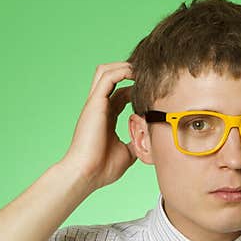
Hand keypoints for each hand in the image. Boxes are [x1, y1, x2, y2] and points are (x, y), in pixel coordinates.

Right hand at [60, 62, 136, 191]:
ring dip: (125, 66)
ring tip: (143, 68)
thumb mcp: (127, 154)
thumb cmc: (102, 168)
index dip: (136, 89)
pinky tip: (136, 73)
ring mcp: (96, 104)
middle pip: (111, 77)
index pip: (121, 95)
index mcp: (106, 118)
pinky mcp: (95, 103)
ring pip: (106, 71)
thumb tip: (149, 142)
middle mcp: (100, 107)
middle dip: (129, 71)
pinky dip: (122, 71)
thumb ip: (136, 143)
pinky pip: (108, 77)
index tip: (153, 90)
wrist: (86, 174)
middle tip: (149, 73)